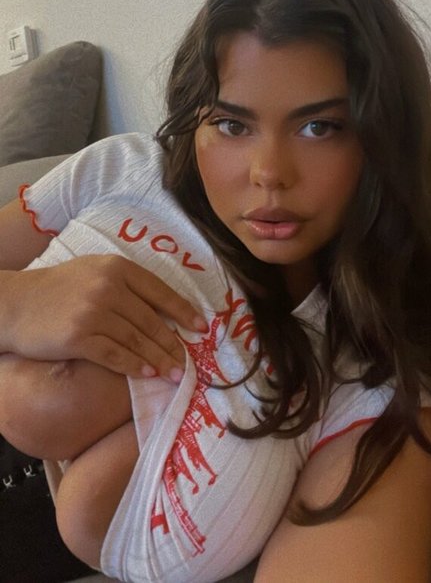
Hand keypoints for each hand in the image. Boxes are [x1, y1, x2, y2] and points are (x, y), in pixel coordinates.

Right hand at [2, 255, 206, 379]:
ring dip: (159, 360)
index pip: (159, 291)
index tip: (201, 328)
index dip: (183, 311)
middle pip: (150, 320)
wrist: (15, 304)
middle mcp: (108, 287)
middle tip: (187, 363)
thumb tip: (162, 312)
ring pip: (136, 340)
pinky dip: (134, 366)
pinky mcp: (79, 336)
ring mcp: (93, 312)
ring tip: (174, 375)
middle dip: (173, 344)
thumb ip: (125, 286)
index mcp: (116, 268)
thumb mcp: (93, 273)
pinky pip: (115, 355)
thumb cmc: (57, 289)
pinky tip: (147, 374)